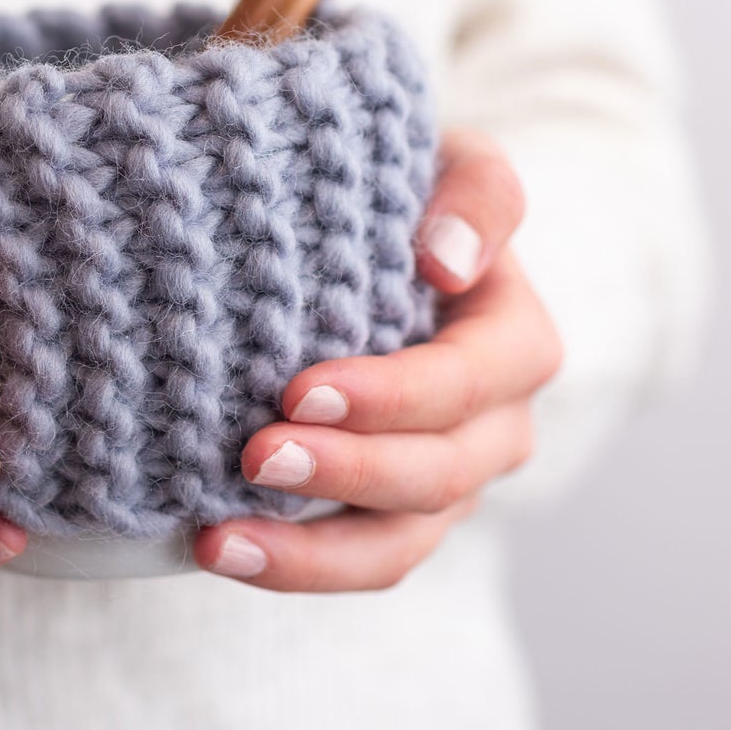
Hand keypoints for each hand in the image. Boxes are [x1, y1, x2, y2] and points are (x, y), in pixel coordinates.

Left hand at [193, 128, 561, 591]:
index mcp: (515, 340)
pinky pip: (353, 560)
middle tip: (256, 453)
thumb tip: (448, 261)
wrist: (367, 242)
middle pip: (438, 472)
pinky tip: (215, 546)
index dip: (395, 396)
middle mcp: (494, 424)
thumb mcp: (455, 165)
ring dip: (309, 550)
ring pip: (397, 542)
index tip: (301, 389)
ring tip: (218, 539)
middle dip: (347, 471)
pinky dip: (290, 564)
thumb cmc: (405, 197)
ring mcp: (444, 481)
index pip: (469, 379)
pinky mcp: (390, 517)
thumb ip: (475, 192)